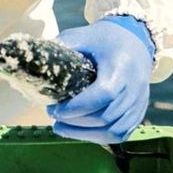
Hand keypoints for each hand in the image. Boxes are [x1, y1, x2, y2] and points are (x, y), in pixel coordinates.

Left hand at [48, 16, 154, 144]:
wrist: (135, 40)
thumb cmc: (103, 39)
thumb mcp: (81, 36)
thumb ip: (61, 48)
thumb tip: (33, 60)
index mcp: (120, 67)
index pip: (102, 94)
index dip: (76, 107)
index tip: (54, 109)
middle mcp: (134, 88)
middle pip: (106, 117)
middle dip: (75, 123)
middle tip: (53, 117)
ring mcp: (139, 102)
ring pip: (114, 131)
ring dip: (86, 134)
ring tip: (62, 128)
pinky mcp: (139, 112)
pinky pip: (122, 133)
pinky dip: (100, 137)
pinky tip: (81, 131)